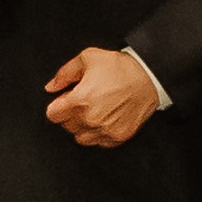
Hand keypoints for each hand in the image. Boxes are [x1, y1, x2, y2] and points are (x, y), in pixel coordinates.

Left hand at [42, 48, 161, 146]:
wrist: (150, 77)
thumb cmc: (121, 68)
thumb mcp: (87, 58)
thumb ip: (64, 74)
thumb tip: (51, 87)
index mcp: (80, 100)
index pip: (52, 115)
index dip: (57, 105)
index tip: (65, 99)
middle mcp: (91, 119)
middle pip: (66, 126)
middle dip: (70, 114)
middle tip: (82, 102)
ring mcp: (106, 130)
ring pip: (80, 137)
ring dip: (82, 126)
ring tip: (93, 111)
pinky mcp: (119, 136)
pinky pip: (98, 142)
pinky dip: (98, 133)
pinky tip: (104, 119)